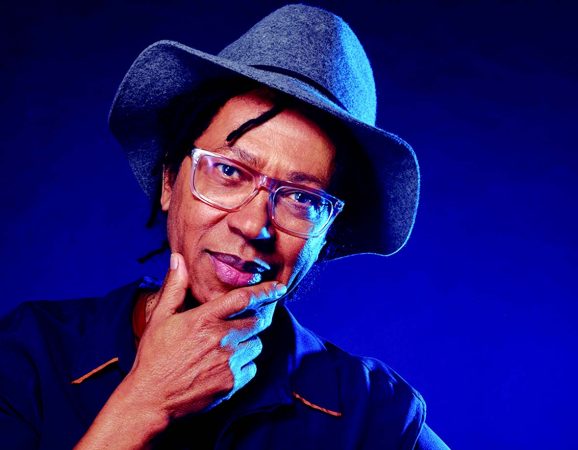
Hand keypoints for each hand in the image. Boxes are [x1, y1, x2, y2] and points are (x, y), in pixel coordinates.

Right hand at [125, 252, 284, 420]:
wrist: (151, 398)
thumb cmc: (153, 356)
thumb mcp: (160, 317)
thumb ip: (174, 287)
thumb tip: (178, 259)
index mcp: (204, 319)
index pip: (244, 298)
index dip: (266, 290)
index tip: (279, 287)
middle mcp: (221, 339)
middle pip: (258, 320)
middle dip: (259, 315)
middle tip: (251, 316)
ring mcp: (228, 363)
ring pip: (257, 344)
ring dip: (250, 340)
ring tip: (231, 342)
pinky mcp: (232, 383)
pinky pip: (252, 367)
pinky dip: (246, 363)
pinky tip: (228, 362)